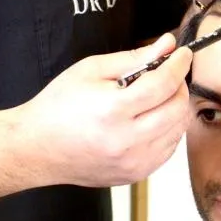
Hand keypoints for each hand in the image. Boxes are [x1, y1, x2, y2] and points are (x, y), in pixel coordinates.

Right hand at [19, 34, 192, 187]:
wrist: (37, 148)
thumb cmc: (58, 106)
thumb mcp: (91, 70)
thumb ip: (134, 57)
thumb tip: (167, 46)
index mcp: (113, 111)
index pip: (163, 84)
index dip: (178, 65)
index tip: (183, 54)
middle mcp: (126, 141)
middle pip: (177, 108)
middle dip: (179, 85)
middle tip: (168, 73)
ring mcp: (133, 163)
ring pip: (178, 130)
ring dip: (175, 107)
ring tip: (155, 96)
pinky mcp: (135, 175)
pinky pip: (169, 149)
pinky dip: (167, 129)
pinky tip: (150, 118)